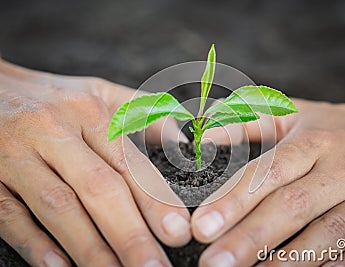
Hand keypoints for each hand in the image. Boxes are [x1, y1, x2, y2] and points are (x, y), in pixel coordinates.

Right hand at [0, 59, 190, 266]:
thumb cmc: (50, 97)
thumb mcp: (96, 92)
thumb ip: (139, 110)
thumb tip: (180, 137)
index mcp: (87, 112)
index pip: (128, 162)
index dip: (154, 200)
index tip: (178, 231)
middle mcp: (54, 131)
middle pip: (99, 188)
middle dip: (131, 233)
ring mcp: (15, 154)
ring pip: (58, 205)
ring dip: (91, 247)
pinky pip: (8, 213)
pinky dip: (34, 242)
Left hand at [192, 75, 344, 265]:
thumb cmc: (335, 129)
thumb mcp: (295, 115)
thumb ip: (248, 122)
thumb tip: (203, 138)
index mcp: (316, 141)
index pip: (269, 172)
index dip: (234, 201)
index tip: (202, 226)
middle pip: (293, 207)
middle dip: (250, 239)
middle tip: (214, 263)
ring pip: (330, 235)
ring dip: (289, 261)